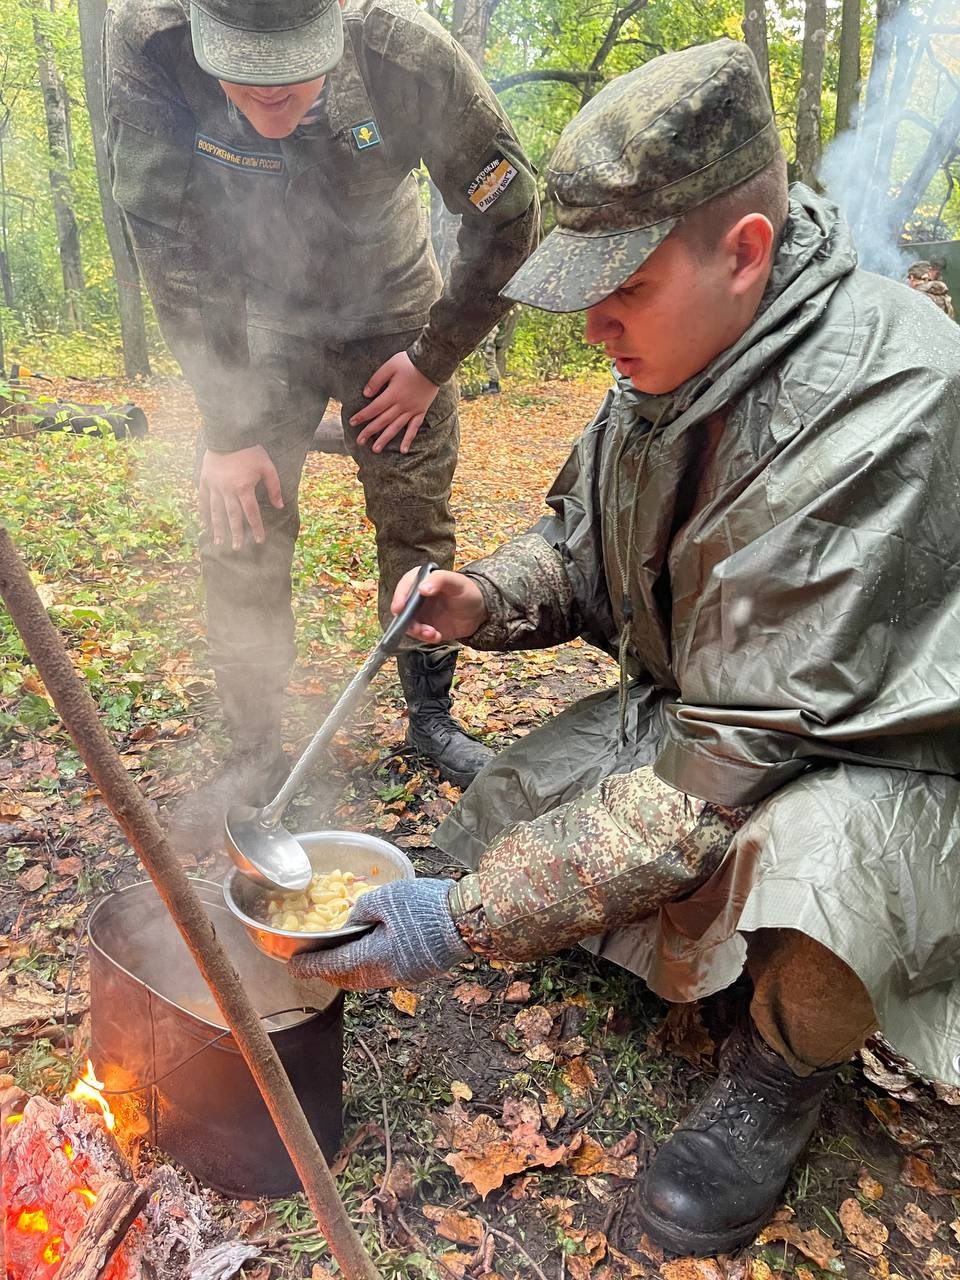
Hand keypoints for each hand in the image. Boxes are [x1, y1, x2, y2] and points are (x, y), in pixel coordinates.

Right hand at [199, 445, 282, 549]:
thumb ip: (274, 487)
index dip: (256, 528)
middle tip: (236, 548)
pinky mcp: (205, 481)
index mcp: (244, 488)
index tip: (259, 540)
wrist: (228, 434)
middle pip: (233, 517)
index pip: (251, 513)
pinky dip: (203, 513)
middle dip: (236, 534)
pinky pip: (203, 500)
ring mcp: (214, 486)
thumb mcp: (267, 467)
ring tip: (218, 542)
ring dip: (218, 528)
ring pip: (216, 512)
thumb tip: (280, 506)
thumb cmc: (250, 451)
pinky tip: (204, 525)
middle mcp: (228, 490)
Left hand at [287, 878, 471, 990]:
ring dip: (348, 970)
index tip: (293, 966)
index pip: (333, 966)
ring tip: (337, 957)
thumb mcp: (387, 897)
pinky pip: (382, 973)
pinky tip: (367, 952)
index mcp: (374, 957)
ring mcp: (403, 976)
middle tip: (313, 961)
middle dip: (328, 971)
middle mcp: (386, 974)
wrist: (467, 920)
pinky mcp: (416, 972)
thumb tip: (350, 921)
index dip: (311, 966)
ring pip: (365, 978)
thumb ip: (361, 910)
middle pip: (348, 978)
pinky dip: (366, 966)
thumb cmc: (426, 907)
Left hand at [349, 352, 438, 453]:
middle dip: (370, 431)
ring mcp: (412, 410)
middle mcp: (401, 406)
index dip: (362, 416)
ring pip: (396, 427)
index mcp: (392, 394)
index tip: (353, 422)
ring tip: (375, 449)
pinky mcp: (421, 411)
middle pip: (383, 421)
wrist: (432, 364)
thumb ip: (377, 380)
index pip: (374, 408)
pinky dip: (408, 439)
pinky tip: (403, 450)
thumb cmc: (409, 363)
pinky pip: (414, 428)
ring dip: (385, 439)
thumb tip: (366, 394)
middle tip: (359, 441)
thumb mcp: (389, 366)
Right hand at [391, 567, 487, 643]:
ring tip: (431, 633)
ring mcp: (419, 613)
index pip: (404, 585)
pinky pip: (418, 634)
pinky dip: (425, 637)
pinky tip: (437, 635)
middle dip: (406, 620)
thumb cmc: (467, 592)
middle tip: (417, 627)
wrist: (478, 613)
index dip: (399, 596)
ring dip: (417, 631)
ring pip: (407, 623)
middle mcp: (416, 596)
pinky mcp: (424, 626)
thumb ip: (439, 580)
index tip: (399, 608)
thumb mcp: (456, 582)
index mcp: (421, 579)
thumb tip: (421, 588)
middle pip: (401, 607)